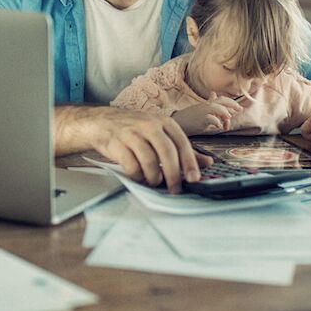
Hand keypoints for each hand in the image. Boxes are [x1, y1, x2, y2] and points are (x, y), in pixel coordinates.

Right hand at [58, 106, 212, 192]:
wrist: (102, 122)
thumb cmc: (135, 130)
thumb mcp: (160, 133)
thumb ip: (182, 149)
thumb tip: (207, 163)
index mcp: (164, 122)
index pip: (181, 143)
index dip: (189, 162)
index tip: (194, 179)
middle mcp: (149, 125)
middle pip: (166, 152)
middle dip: (173, 174)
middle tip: (175, 189)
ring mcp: (131, 133)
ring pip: (148, 160)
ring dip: (153, 177)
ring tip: (154, 181)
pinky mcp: (116, 143)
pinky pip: (131, 165)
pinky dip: (137, 175)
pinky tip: (139, 176)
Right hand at [171, 92, 242, 134]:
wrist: (177, 123)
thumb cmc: (188, 117)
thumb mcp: (200, 108)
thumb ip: (208, 103)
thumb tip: (214, 94)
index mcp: (207, 104)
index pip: (222, 99)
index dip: (232, 103)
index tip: (239, 108)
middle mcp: (206, 106)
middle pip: (223, 101)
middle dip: (233, 105)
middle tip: (239, 110)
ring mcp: (203, 112)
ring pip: (219, 108)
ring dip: (226, 114)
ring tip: (227, 122)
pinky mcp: (201, 119)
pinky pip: (212, 119)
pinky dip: (218, 122)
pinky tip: (218, 127)